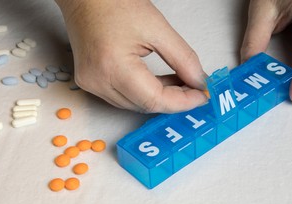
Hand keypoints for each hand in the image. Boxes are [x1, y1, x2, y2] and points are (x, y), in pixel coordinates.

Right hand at [55, 0, 206, 112]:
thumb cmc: (112, 3)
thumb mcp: (157, 28)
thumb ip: (183, 58)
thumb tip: (198, 81)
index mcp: (113, 66)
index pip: (154, 100)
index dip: (182, 102)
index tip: (201, 96)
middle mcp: (98, 81)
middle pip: (145, 105)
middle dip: (174, 100)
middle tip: (194, 88)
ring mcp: (91, 84)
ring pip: (135, 104)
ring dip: (159, 97)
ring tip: (179, 82)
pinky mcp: (91, 82)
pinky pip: (123, 97)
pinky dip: (144, 93)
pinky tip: (159, 83)